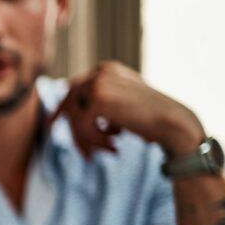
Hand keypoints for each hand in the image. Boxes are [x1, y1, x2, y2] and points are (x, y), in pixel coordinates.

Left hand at [51, 61, 204, 159]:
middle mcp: (100, 71)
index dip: (62, 109)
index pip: (74, 90)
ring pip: (75, 119)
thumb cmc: (150, 119)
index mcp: (106, 69)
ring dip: (89, 140)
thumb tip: (64, 112)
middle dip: (75, 131)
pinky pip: (82, 128)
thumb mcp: (121, 105)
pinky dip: (96, 141)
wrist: (173, 122)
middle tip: (85, 154)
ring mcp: (97, 83)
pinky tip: (115, 144)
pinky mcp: (97, 99)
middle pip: (70, 104)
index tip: (51, 125)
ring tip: (110, 149)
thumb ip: (98, 103)